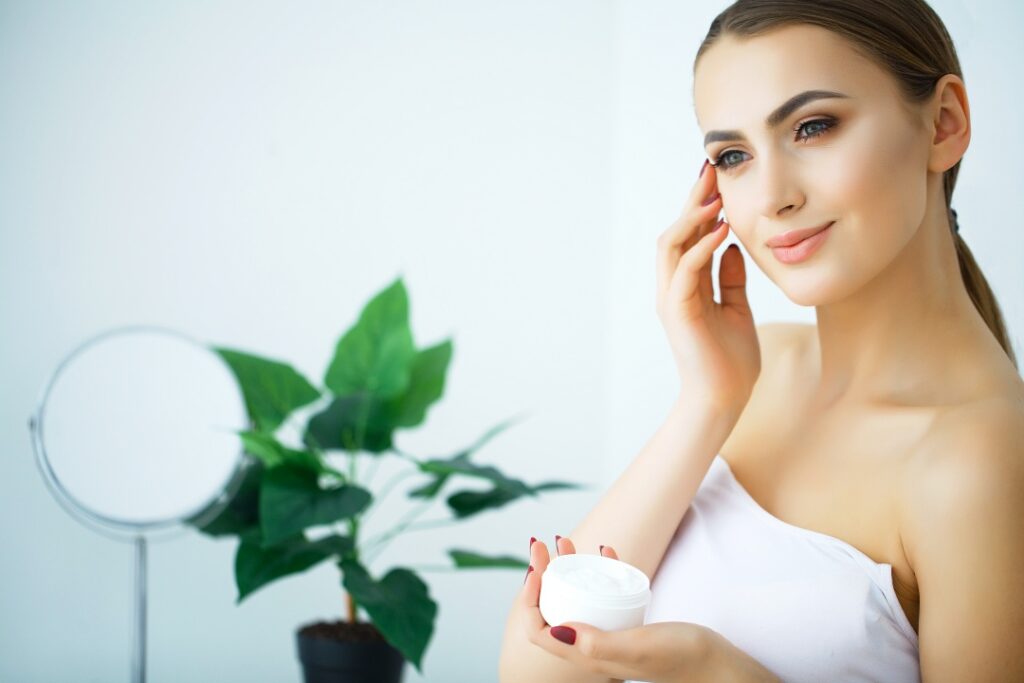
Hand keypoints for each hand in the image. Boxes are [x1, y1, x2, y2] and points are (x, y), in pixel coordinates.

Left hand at [520, 536, 714, 682]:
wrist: (715, 666)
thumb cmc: (680, 660)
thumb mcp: (637, 647)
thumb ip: (598, 643)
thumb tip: (556, 630)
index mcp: (586, 656)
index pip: (539, 630)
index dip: (529, 601)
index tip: (536, 570)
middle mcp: (592, 646)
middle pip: (553, 609)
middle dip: (542, 575)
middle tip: (541, 545)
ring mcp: (609, 633)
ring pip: (576, 597)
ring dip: (566, 568)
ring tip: (565, 540)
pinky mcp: (626, 623)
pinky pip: (604, 594)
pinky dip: (601, 570)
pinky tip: (605, 550)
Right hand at [656, 159, 759, 415]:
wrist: (724, 399)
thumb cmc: (731, 361)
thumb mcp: (736, 309)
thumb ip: (730, 279)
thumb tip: (735, 247)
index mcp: (686, 286)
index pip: (689, 236)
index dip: (701, 205)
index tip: (718, 177)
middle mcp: (673, 287)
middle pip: (675, 231)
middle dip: (693, 199)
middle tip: (711, 168)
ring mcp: (672, 298)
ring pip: (671, 245)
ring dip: (692, 218)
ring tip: (715, 196)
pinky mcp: (678, 312)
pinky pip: (685, 270)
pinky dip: (701, 247)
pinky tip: (722, 230)